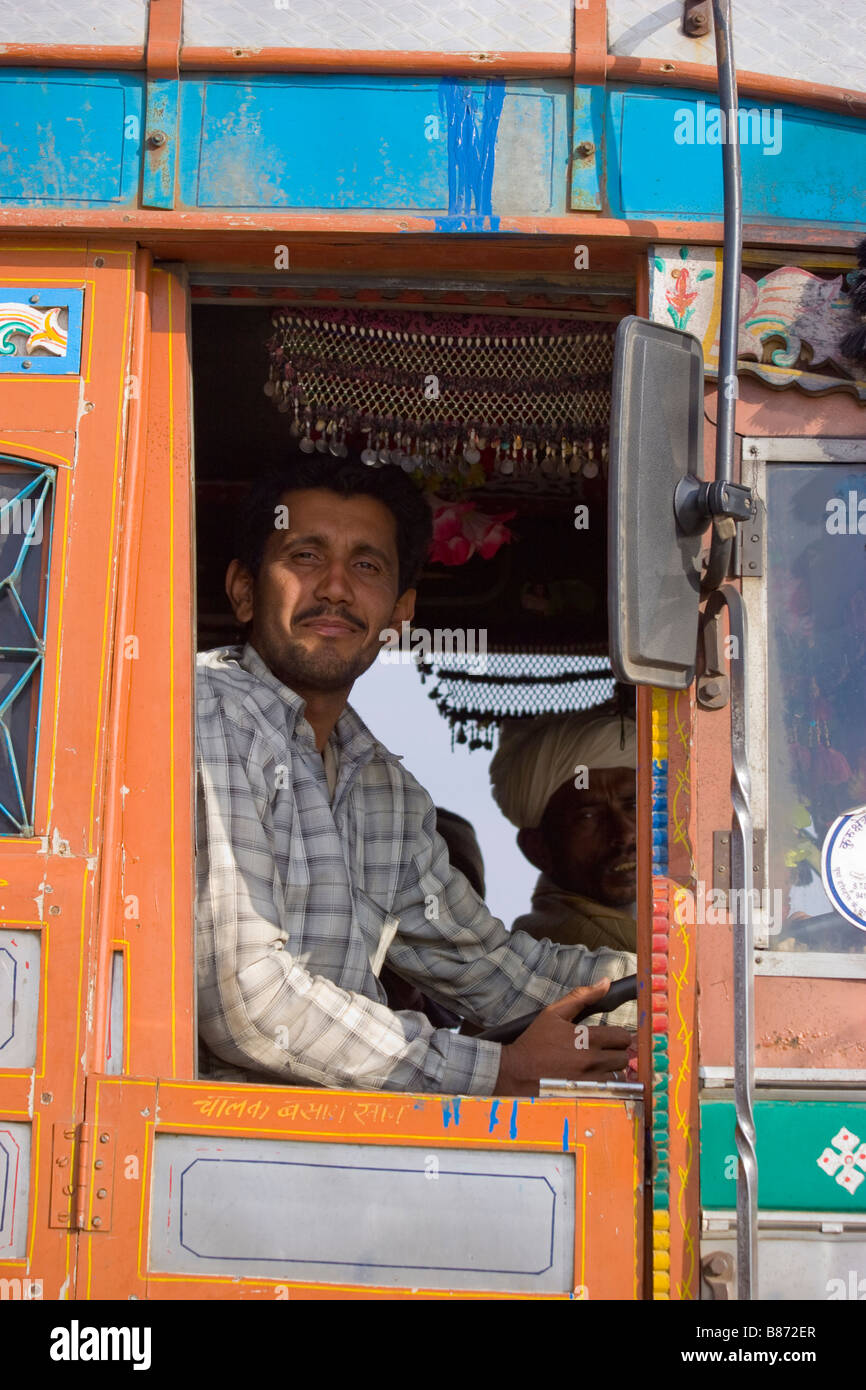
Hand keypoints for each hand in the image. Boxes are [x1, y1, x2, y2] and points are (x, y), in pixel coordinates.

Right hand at [493, 979, 632, 1096]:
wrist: (516, 1071)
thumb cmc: (535, 1041)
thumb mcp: (554, 1013)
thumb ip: (581, 997)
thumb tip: (606, 983)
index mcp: (586, 1037)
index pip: (622, 1036)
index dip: (617, 1036)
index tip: (608, 1038)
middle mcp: (591, 1059)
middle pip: (624, 1057)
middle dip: (615, 1053)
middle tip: (602, 1053)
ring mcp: (589, 1080)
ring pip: (618, 1076)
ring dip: (611, 1071)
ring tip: (596, 1068)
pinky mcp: (585, 1095)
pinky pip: (609, 1091)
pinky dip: (605, 1086)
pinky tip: (592, 1081)